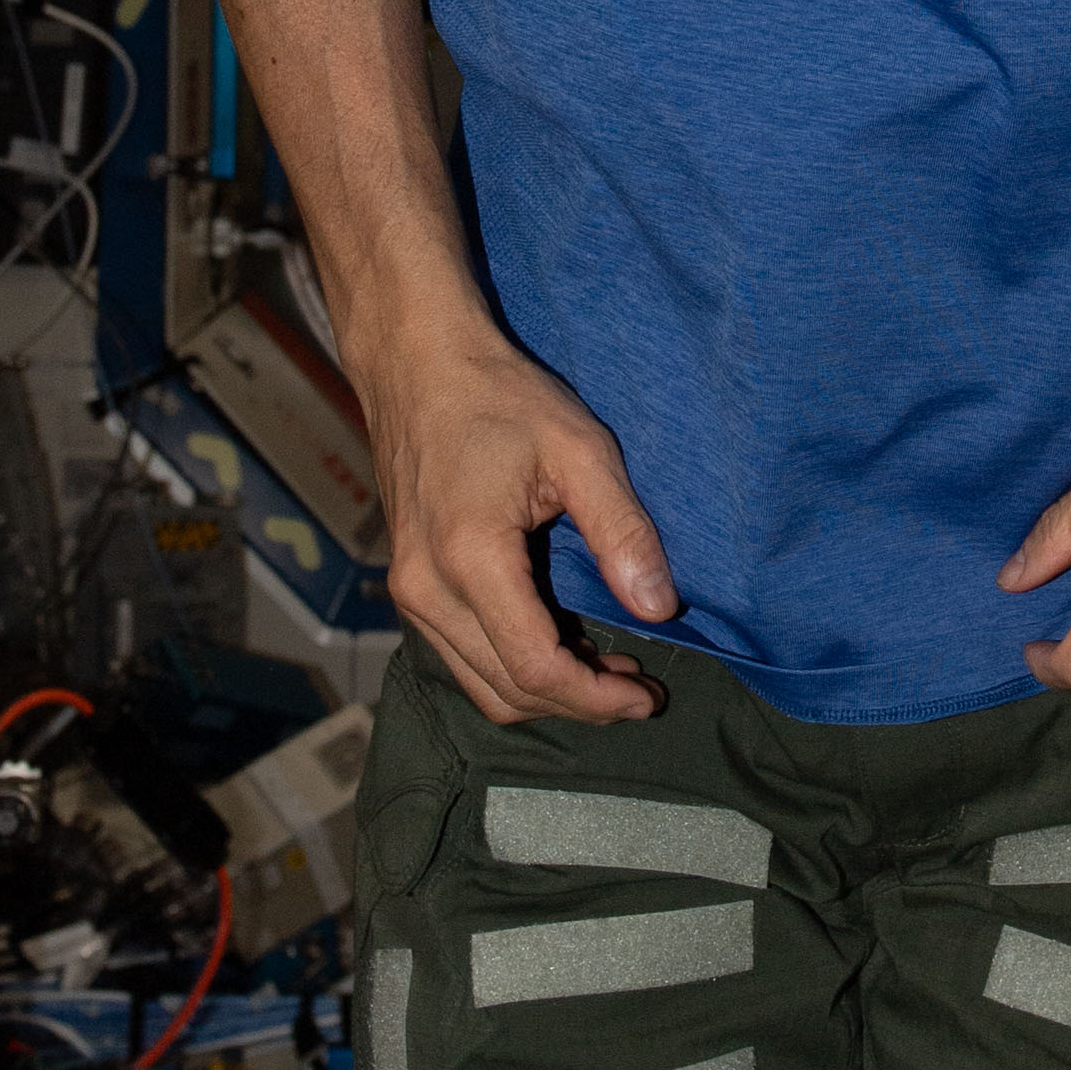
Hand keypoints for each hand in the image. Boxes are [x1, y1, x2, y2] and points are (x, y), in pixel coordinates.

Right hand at [362, 309, 678, 726]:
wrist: (416, 364)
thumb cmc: (500, 397)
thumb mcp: (579, 449)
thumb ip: (622, 531)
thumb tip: (659, 608)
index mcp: (470, 556)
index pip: (536, 667)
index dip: (597, 699)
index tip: (649, 696)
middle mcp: (427, 588)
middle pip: (507, 690)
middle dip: (580, 704)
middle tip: (641, 688)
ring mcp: (411, 591)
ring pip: (481, 684)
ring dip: (548, 693)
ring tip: (611, 673)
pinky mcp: (411, 586)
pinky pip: (463, 656)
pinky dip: (515, 669)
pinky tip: (563, 645)